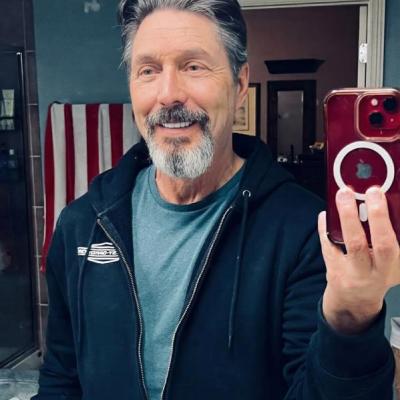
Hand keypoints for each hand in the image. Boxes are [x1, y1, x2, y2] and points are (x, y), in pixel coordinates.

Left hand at [318, 186, 399, 333]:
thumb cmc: (377, 276)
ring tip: (341, 195)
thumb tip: (384, 205)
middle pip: (361, 243)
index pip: (387, 244)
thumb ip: (388, 240)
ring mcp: (348, 272)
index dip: (381, 219)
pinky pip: (326, 245)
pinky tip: (325, 214)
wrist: (356, 304)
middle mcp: (369, 272)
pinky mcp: (332, 270)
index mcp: (388, 268)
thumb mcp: (390, 264)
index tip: (376, 194)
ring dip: (343, 217)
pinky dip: (325, 227)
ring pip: (343, 244)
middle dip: (360, 215)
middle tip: (356, 191)